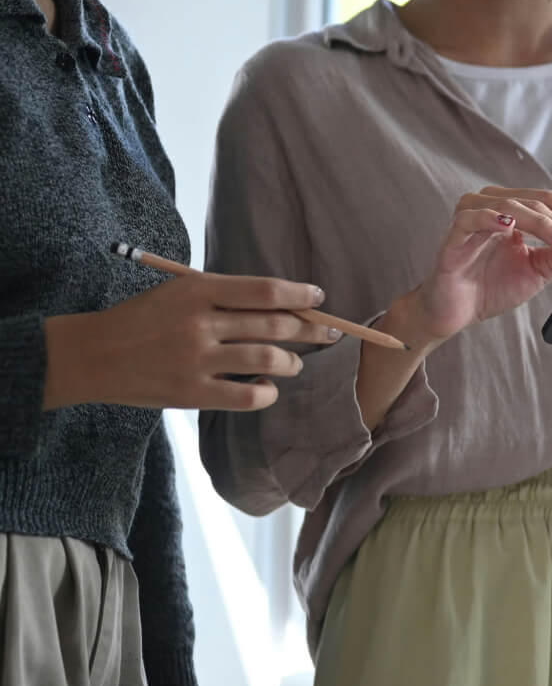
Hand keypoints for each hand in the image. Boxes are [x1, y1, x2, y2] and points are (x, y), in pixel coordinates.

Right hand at [42, 273, 333, 411]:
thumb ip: (224, 297)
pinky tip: (266, 386)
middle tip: (326, 335)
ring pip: (269, 359)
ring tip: (292, 363)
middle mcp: (200, 322)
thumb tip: (284, 306)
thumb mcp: (178, 293)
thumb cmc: (142, 320)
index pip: (265, 290)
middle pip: (276, 325)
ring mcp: (197, 359)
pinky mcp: (192, 393)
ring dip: (292, 362)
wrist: (91, 355)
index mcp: (197, 290)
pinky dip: (268, 391)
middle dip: (311, 331)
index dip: (300, 295)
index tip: (319, 299)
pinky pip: (250, 395)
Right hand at [405, 187, 551, 345]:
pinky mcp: (453, 234)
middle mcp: (492, 207)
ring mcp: (472, 218)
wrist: (456, 313)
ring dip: (542, 224)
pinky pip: (472, 218)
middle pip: (535, 201)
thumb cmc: (491, 287)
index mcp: (513, 212)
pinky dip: (491, 218)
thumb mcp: (536, 271)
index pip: (549, 203)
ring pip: (511, 205)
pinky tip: (509, 226)